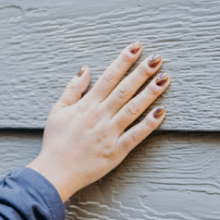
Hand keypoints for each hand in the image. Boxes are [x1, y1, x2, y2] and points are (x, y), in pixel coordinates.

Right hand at [27, 42, 168, 201]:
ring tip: (164, 78)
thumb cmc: (55, 142)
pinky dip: (149, 124)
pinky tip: (161, 112)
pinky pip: (136, 136)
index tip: (135, 47)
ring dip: (150, 93)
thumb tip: (85, 69)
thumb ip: (73, 89)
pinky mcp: (116, 151)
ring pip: (133, 109)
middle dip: (141, 72)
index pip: (108, 77)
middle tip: (156, 58)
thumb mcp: (57, 111)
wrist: (55, 172)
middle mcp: (100, 116)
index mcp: (87, 105)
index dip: (123, 60)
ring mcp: (109, 134)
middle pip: (124, 89)